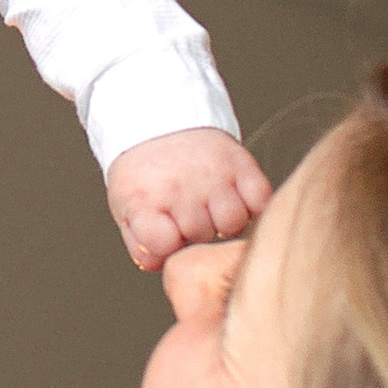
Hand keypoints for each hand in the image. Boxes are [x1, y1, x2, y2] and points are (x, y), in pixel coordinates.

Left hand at [105, 125, 270, 270]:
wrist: (159, 124)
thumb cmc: (146, 178)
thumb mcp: (127, 209)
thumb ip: (140, 245)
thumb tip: (159, 264)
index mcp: (144, 198)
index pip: (163, 243)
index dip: (168, 246)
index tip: (167, 234)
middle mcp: (179, 186)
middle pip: (201, 235)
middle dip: (197, 232)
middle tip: (188, 213)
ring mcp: (212, 174)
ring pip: (233, 222)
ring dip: (225, 221)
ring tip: (211, 207)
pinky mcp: (241, 163)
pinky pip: (260, 200)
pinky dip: (254, 205)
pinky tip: (235, 198)